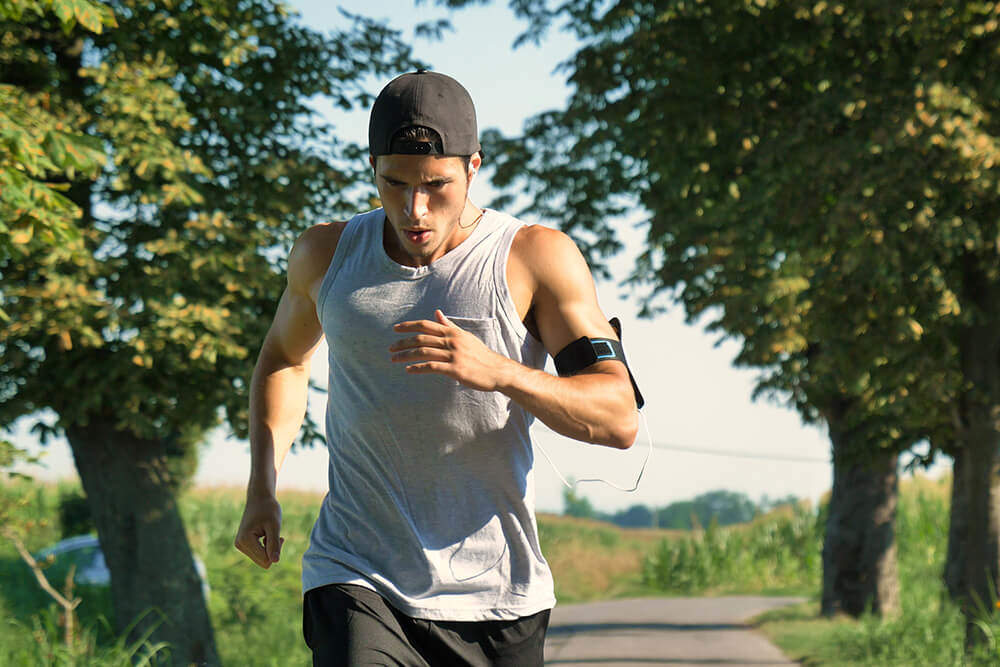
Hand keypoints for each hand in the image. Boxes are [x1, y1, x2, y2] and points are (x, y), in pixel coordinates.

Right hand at [234, 492, 283, 568]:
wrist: (259, 498)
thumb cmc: (268, 509)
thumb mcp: (275, 526)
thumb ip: (274, 544)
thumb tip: (275, 562)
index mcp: (245, 541)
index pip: (265, 560)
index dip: (276, 550)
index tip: (280, 537)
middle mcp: (239, 545)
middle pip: (263, 562)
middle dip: (272, 550)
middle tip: (275, 534)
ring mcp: (240, 545)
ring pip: (261, 559)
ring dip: (269, 548)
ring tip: (269, 532)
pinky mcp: (243, 544)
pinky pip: (259, 554)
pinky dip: (265, 546)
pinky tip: (265, 534)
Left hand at [390, 310, 509, 391]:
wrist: (497, 370)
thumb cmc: (480, 355)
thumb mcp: (465, 336)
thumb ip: (449, 326)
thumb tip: (437, 313)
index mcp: (453, 332)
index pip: (426, 325)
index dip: (409, 326)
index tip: (395, 329)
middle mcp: (452, 341)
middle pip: (421, 338)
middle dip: (403, 342)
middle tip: (390, 348)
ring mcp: (454, 355)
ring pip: (423, 352)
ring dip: (406, 355)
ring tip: (394, 359)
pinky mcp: (455, 370)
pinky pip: (432, 367)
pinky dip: (418, 368)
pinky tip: (409, 370)